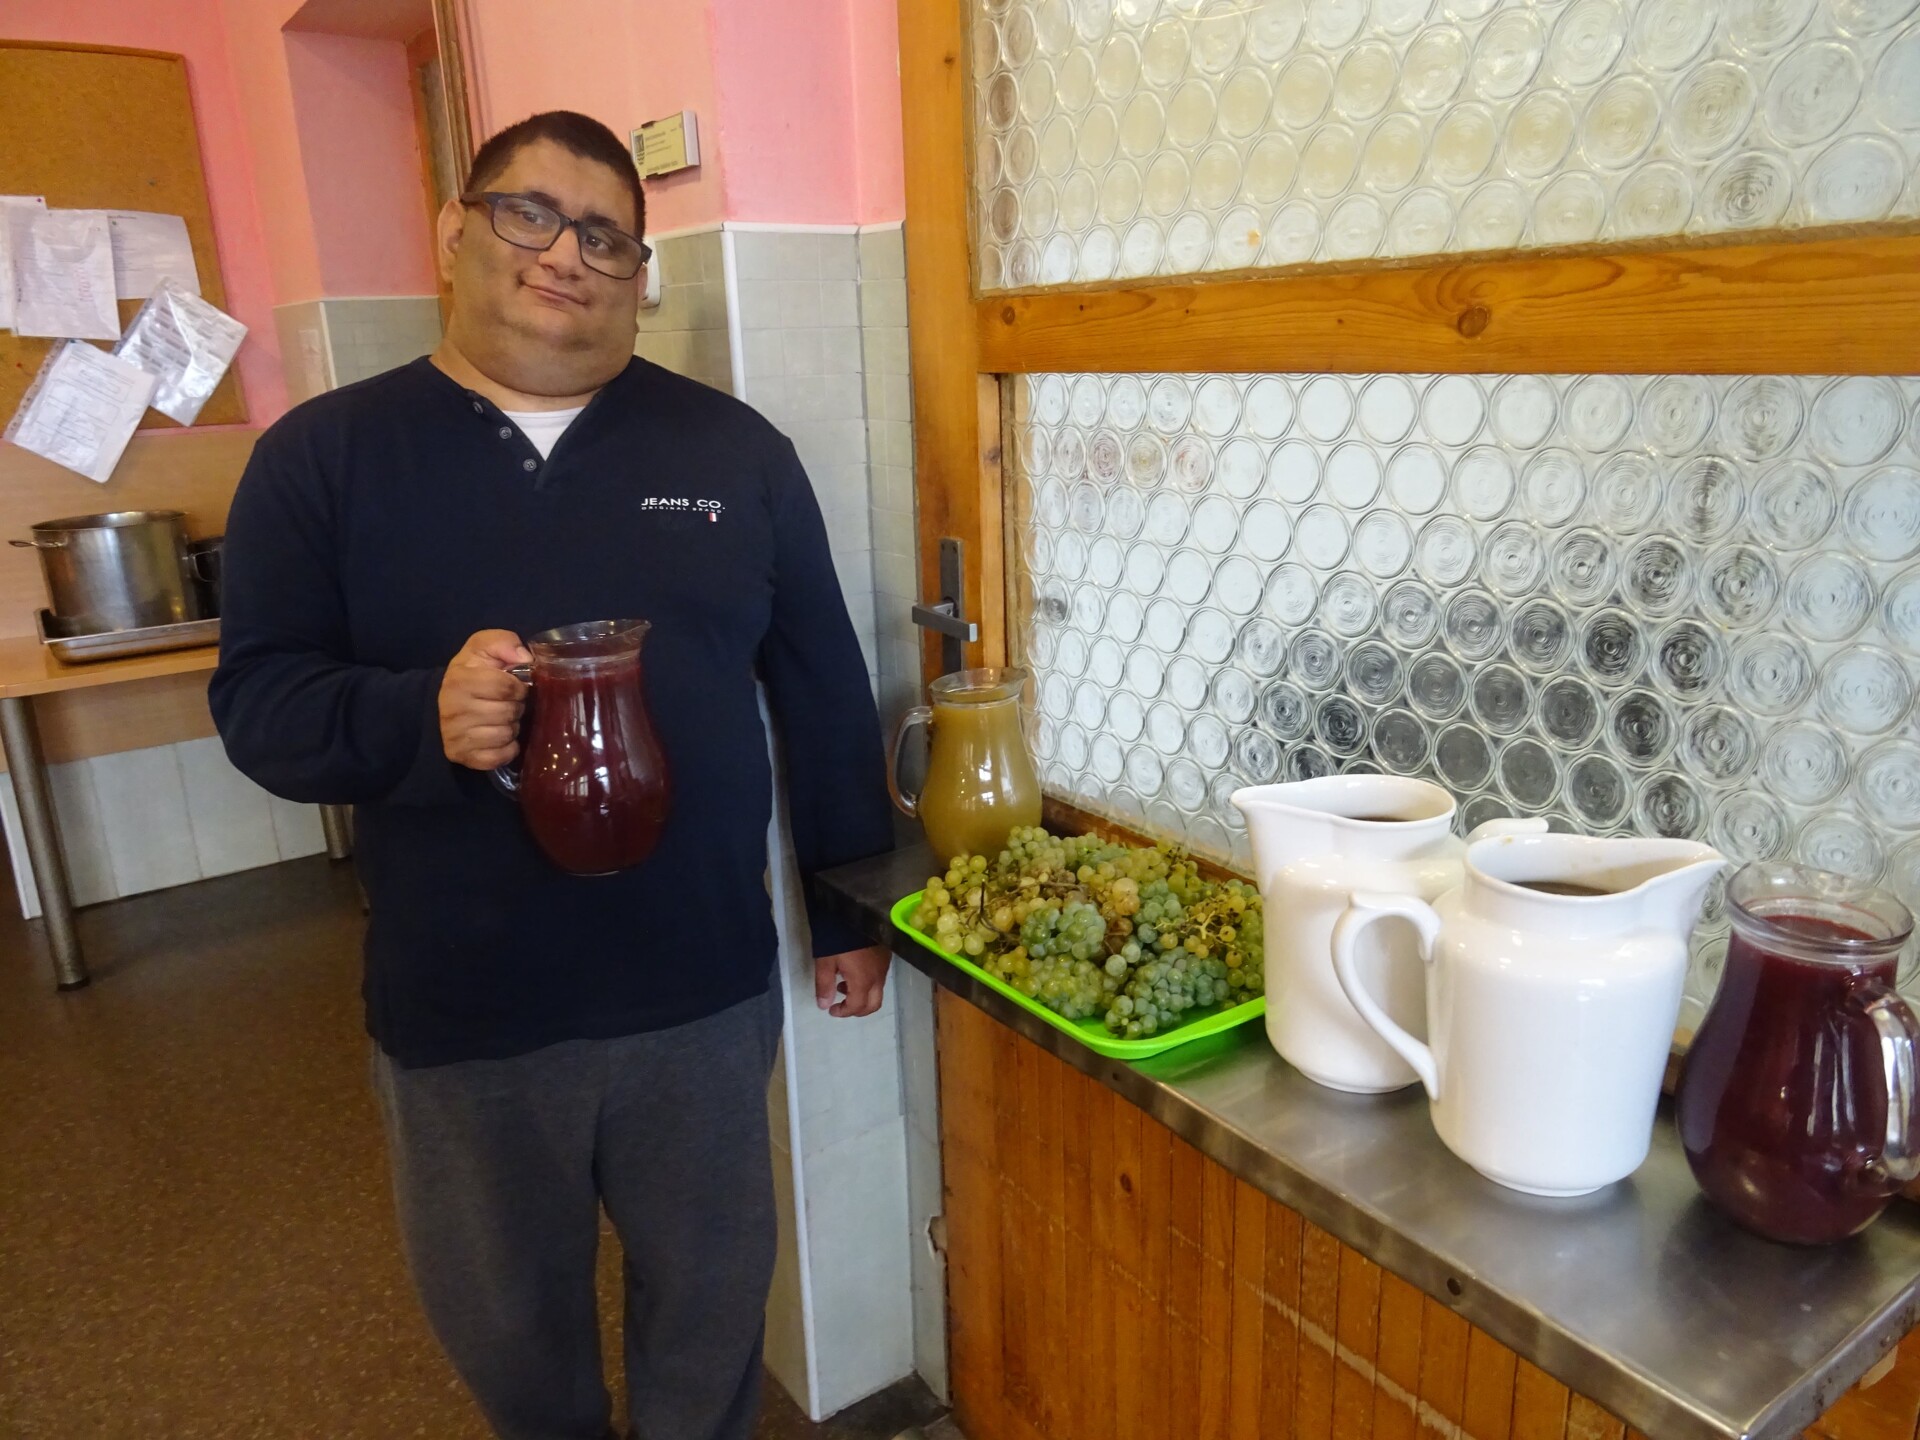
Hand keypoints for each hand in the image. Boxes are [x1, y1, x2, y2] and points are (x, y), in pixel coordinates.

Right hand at [440, 629, 530, 769]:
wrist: (444, 701)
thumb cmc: (471, 673)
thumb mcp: (482, 648)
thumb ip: (503, 643)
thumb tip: (525, 658)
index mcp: (460, 681)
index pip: (506, 688)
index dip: (518, 687)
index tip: (515, 687)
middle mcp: (454, 709)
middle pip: (508, 712)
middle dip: (515, 707)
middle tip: (508, 703)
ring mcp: (456, 736)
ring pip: (506, 735)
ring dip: (511, 727)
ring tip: (502, 718)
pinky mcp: (463, 756)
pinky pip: (499, 757)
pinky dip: (507, 748)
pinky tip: (500, 737)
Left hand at [815, 945, 890, 1017]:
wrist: (855, 912)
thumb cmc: (838, 938)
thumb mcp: (825, 961)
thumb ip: (824, 985)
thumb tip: (824, 1006)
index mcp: (862, 981)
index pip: (857, 1007)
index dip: (844, 1012)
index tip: (831, 1010)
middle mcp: (877, 978)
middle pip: (872, 1005)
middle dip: (857, 1010)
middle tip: (842, 1005)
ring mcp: (883, 967)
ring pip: (877, 992)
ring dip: (862, 996)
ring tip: (843, 985)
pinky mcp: (885, 957)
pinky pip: (879, 979)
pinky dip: (867, 984)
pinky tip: (853, 972)